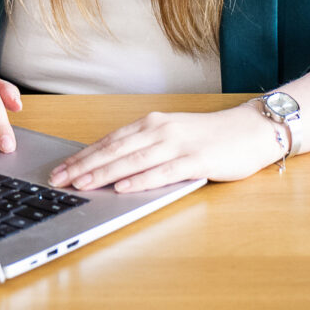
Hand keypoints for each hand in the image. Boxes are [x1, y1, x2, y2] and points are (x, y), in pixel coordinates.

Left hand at [48, 104, 284, 192]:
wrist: (250, 130)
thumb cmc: (210, 137)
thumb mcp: (172, 136)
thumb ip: (146, 148)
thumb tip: (112, 167)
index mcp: (152, 123)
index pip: (110, 140)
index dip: (83, 155)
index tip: (60, 168)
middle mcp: (161, 130)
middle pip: (115, 149)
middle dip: (84, 165)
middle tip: (59, 179)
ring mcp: (178, 144)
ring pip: (134, 160)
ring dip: (105, 173)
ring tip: (82, 184)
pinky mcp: (196, 160)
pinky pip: (163, 171)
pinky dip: (141, 179)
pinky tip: (123, 186)